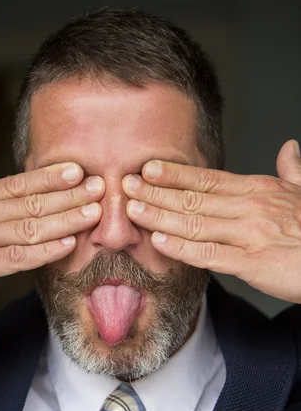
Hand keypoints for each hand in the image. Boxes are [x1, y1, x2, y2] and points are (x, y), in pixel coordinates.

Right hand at [0, 159, 103, 310]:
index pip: (17, 183)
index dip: (49, 177)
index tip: (77, 169)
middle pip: (30, 201)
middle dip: (69, 194)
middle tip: (101, 186)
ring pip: (29, 225)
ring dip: (65, 219)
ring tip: (94, 213)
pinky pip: (15, 256)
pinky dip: (43, 251)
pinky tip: (66, 246)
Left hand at [123, 140, 300, 302]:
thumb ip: (293, 171)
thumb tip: (289, 146)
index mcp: (260, 190)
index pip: (209, 179)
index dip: (176, 174)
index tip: (148, 168)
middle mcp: (251, 207)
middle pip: (195, 196)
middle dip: (157, 191)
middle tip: (126, 185)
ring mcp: (251, 234)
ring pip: (196, 221)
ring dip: (161, 215)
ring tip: (133, 210)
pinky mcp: (253, 263)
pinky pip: (210, 254)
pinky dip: (182, 247)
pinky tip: (160, 242)